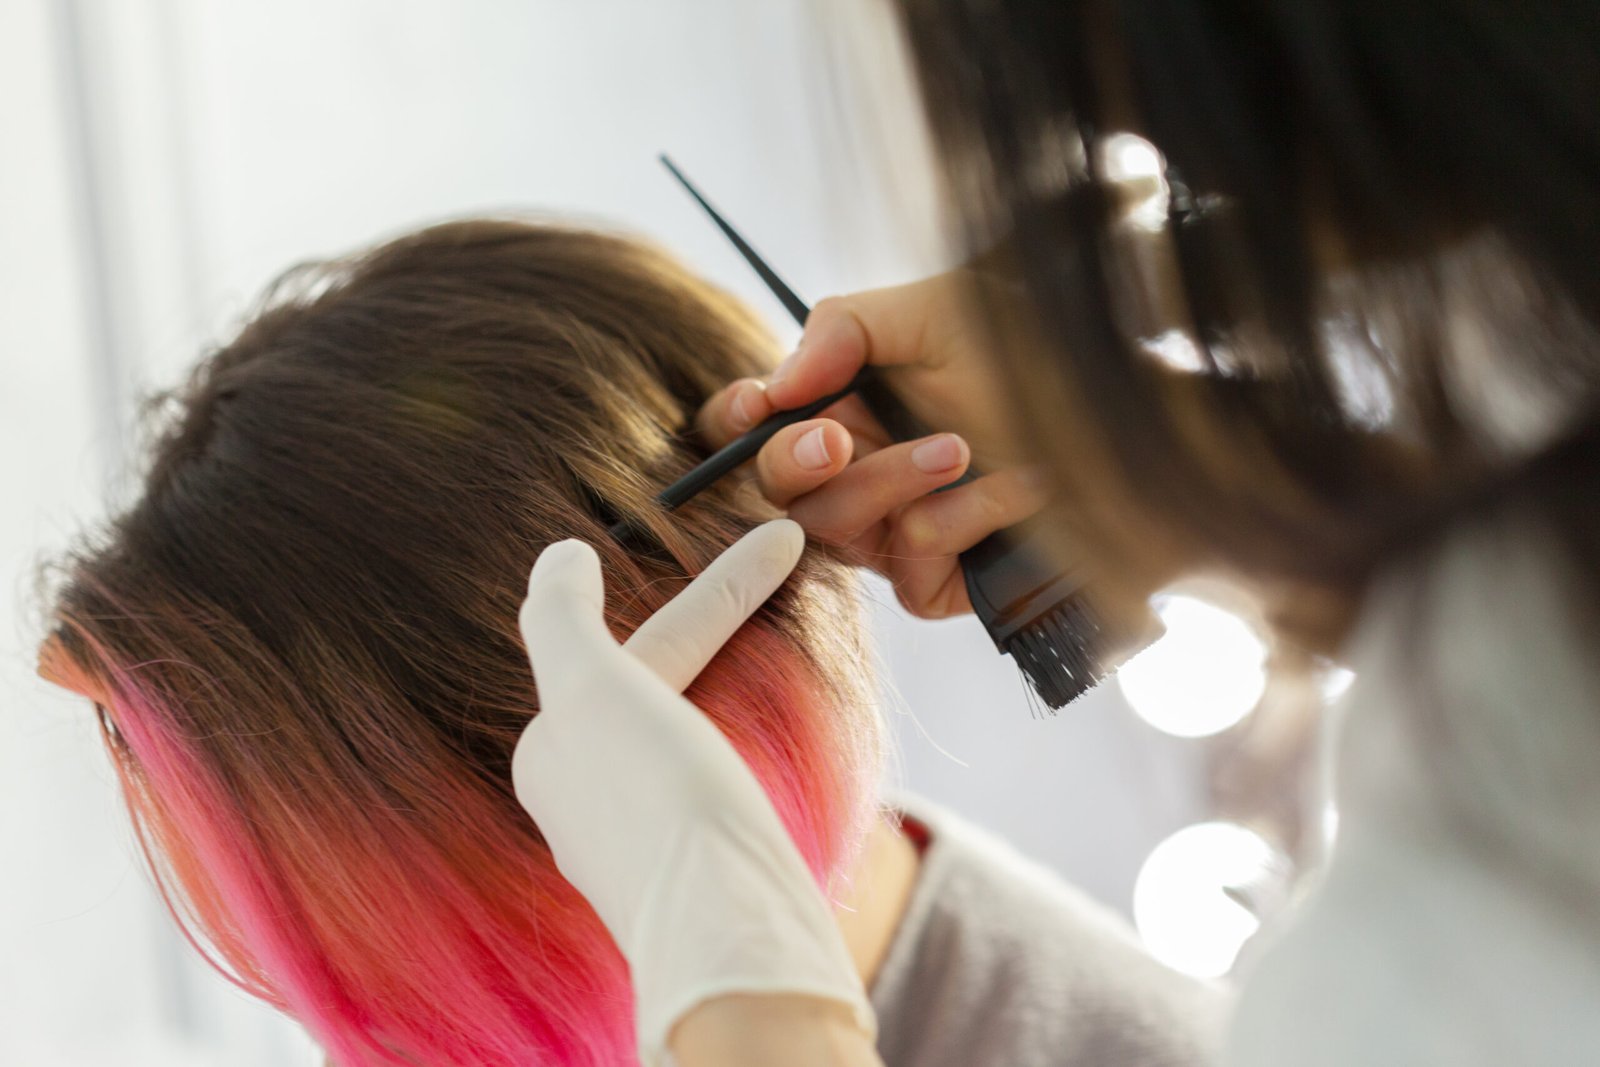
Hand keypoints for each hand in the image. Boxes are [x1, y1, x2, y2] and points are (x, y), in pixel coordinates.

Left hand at [513, 521, 874, 1066]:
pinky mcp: (697, 882)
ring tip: (790, 659)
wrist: (723, 927)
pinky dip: (746, 755)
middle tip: (783, 567)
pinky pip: (717, 796)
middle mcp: (583, 808)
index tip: (781, 537)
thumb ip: (564, 617)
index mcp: (553, 756)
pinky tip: (773, 762)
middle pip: (659, 690)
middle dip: (716, 633)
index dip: (720, 589)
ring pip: (690, 743)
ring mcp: (641, 849)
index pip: (645, 643)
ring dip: (734, 695)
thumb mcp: (591, 687)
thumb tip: (560, 555)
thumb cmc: (654, 800)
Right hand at [697, 270, 1046, 617]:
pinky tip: (1017, 489)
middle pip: (779, 491)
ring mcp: (894, 532)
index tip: (758, 405)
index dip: (735, 422)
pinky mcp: (940, 581)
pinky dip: (961, 522)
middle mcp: (857, 472)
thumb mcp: (938, 309)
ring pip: (837, 533)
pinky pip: (910, 571)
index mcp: (842, 406)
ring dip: (893, 482)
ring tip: (959, 446)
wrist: (1133, 413)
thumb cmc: (1038, 354)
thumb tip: (777, 384)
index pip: (750, 426)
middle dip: (795, 463)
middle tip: (836, 436)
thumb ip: (845, 327)